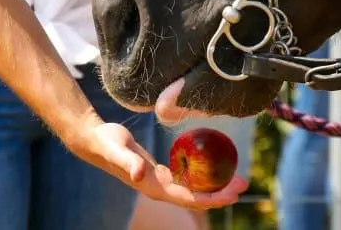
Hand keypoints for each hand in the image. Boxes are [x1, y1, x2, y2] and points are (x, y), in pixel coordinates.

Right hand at [65, 122, 248, 209]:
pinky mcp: (161, 174)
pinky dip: (203, 177)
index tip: (233, 193)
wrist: (95, 142)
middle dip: (221, 193)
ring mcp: (160, 183)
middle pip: (196, 198)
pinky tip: (215, 167)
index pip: (189, 198)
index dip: (212, 198)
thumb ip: (128, 162)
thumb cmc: (106, 143)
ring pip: (193, 190)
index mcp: (154, 188)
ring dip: (215, 187)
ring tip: (237, 177)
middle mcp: (160, 189)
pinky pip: (187, 179)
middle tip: (244, 182)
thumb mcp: (117, 149)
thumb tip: (140, 175)